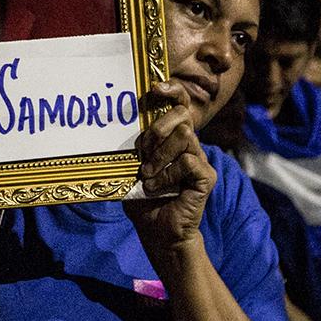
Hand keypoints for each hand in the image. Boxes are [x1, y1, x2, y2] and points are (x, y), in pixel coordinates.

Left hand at [124, 80, 216, 265]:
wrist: (158, 233)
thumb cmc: (143, 200)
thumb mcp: (132, 168)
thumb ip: (134, 147)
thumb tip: (114, 121)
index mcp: (173, 139)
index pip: (180, 104)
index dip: (172, 90)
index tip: (155, 87)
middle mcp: (189, 145)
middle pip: (182, 115)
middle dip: (158, 129)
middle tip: (143, 154)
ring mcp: (200, 160)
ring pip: (185, 136)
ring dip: (160, 155)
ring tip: (148, 175)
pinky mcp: (206, 177)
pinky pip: (188, 162)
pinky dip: (168, 174)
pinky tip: (157, 187)